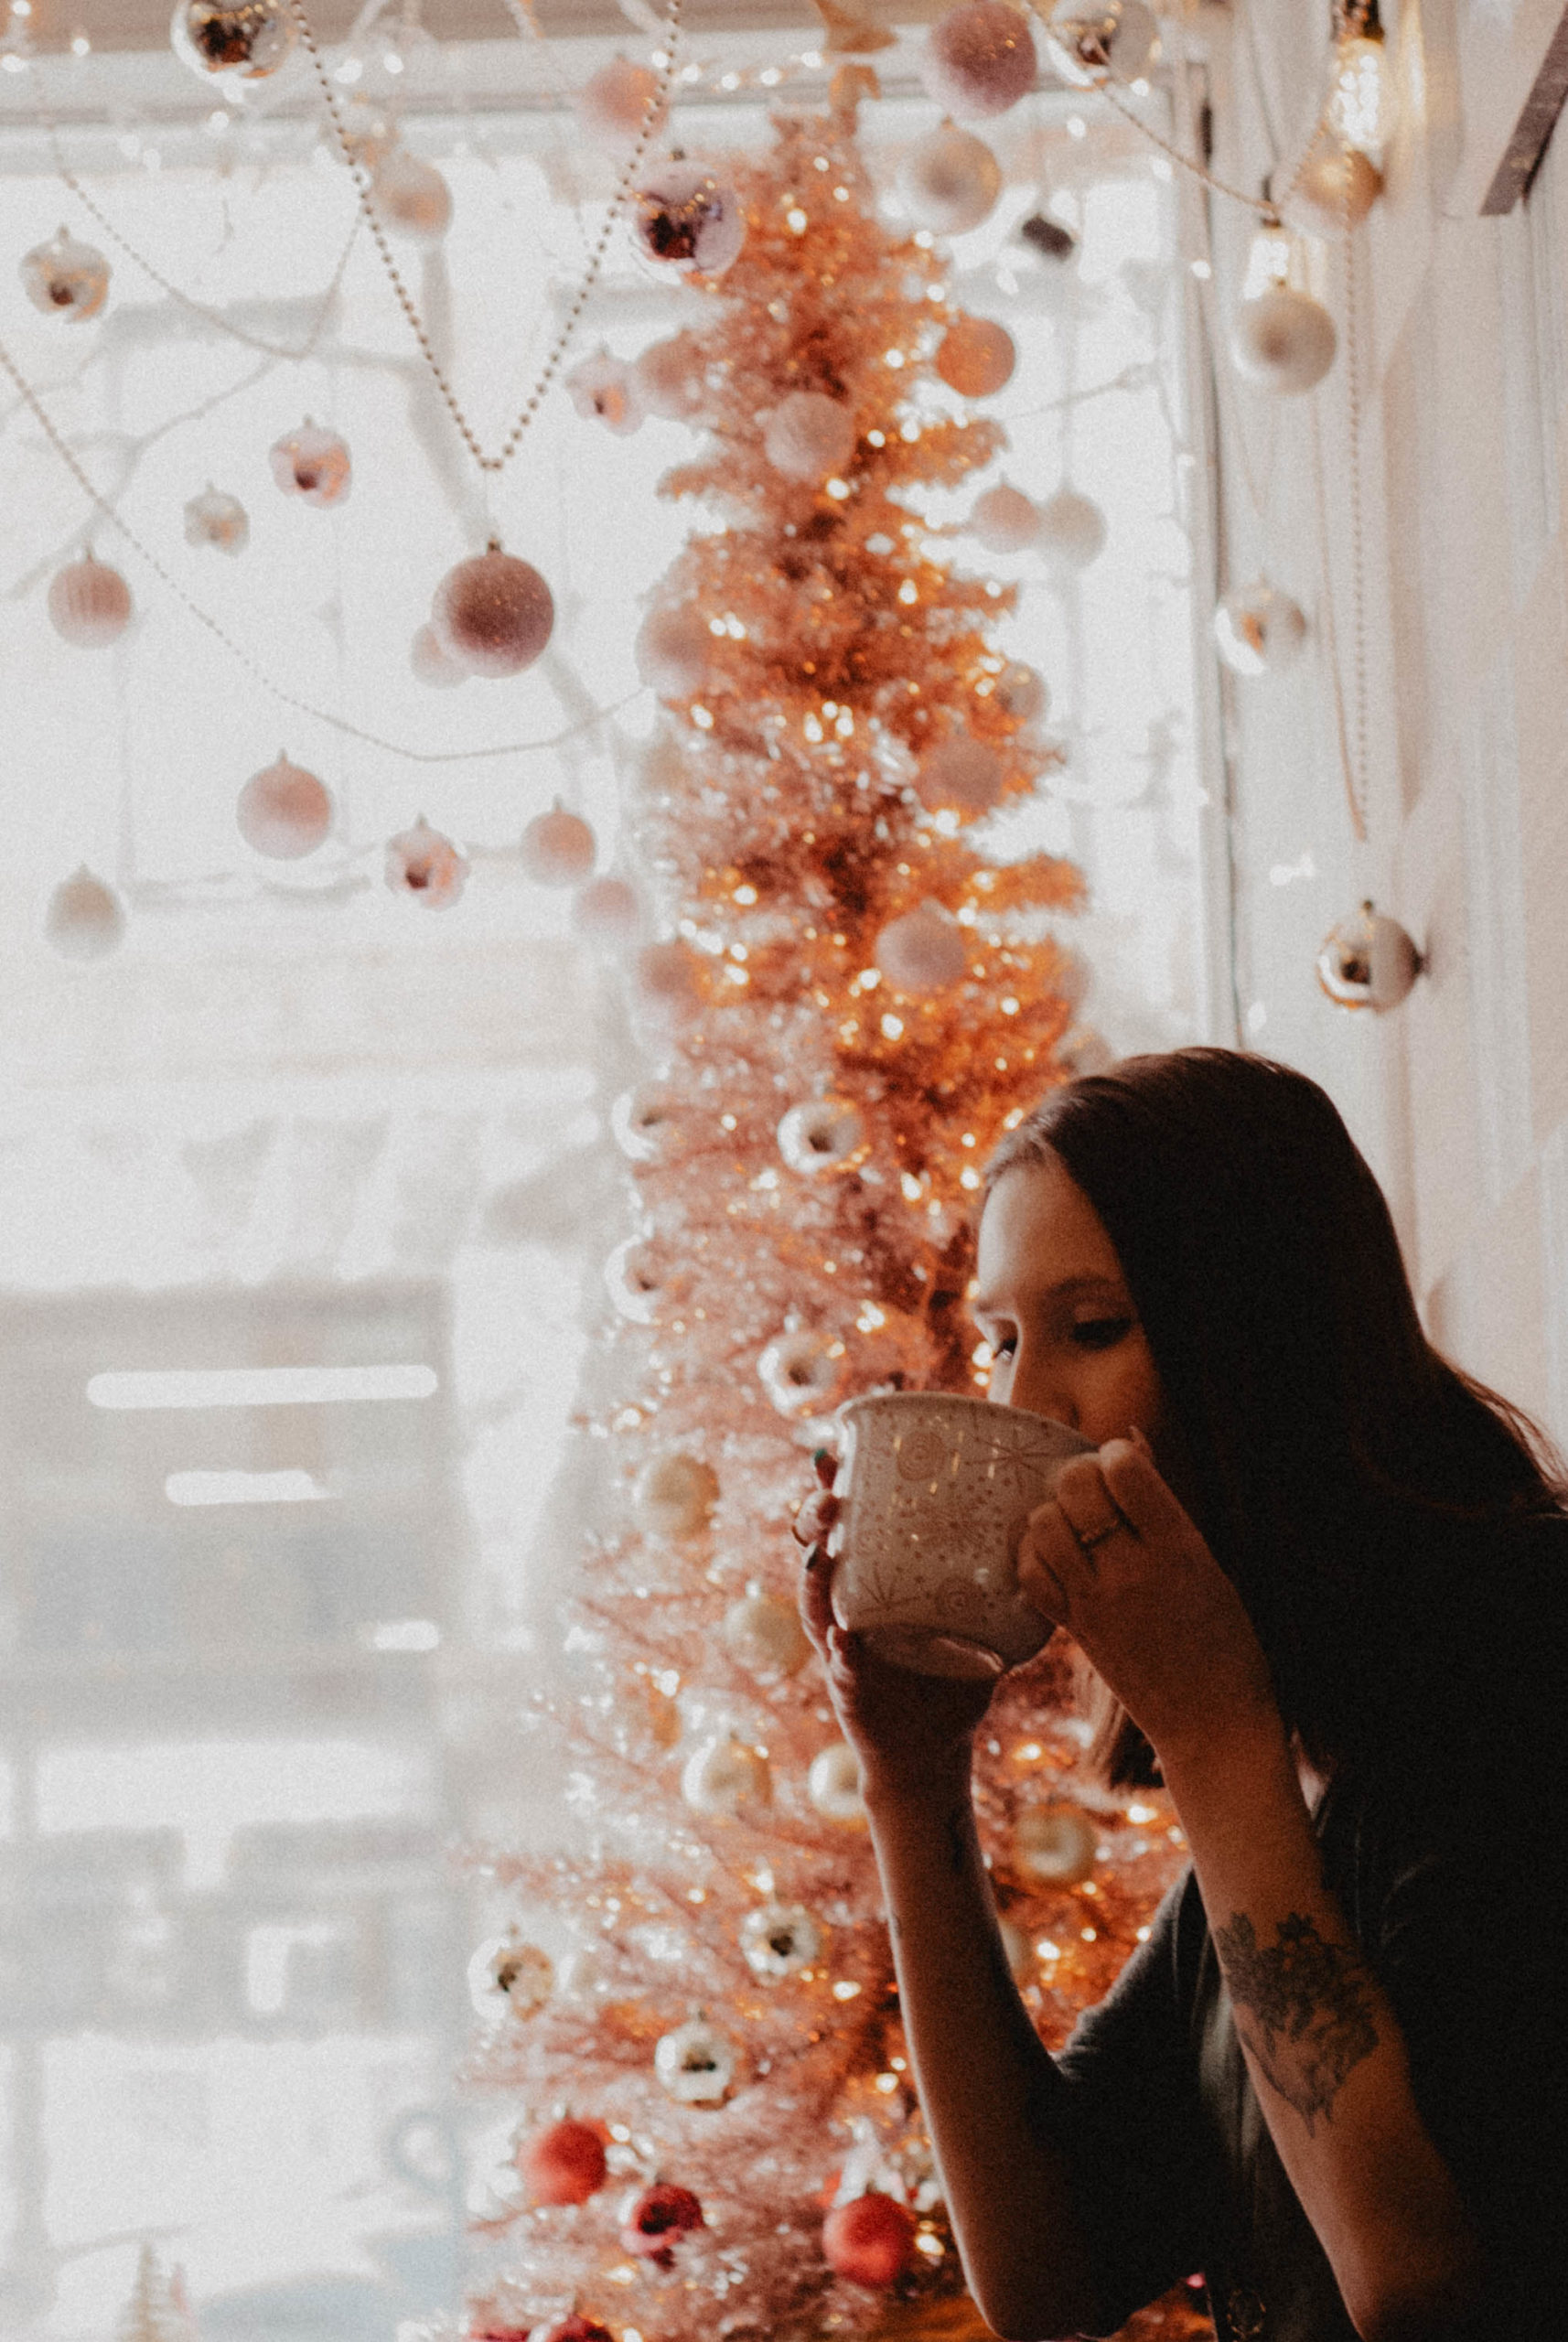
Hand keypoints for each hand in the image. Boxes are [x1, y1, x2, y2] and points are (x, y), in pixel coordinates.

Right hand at [794, 1452, 996, 1802]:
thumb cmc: (953, 1673)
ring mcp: (841, 1646)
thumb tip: (1055, 1530)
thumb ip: (1007, 1580)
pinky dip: (842, 1654)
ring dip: (814, 1577)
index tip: (836, 1449)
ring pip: (815, 1603)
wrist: (931, 1749)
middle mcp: (847, 1604)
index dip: (832, 1485)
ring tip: (822, 1553)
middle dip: (813, 1517)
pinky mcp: (849, 1689)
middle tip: (831, 1498)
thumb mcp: (981, 1619)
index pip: (847, 1520)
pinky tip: (846, 1639)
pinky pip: (841, 1668)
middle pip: (815, 1548)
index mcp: (873, 1578)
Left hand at [1016, 1428, 1278, 1764]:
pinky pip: (1031, 1574)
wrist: (1213, 1721)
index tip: (1122, 1466)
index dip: (1115, 1453)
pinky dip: (1035, 1556)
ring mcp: (1098, 1602)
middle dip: (1078, 1475)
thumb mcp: (1205, 1561)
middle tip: (1092, 1492)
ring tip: (1073, 1525)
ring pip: (1045, 1524)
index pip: (1125, 1469)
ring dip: (1053, 1513)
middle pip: (1075, 1487)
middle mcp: (1134, 1570)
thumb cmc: (1223, 1636)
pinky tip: (1056, 1558)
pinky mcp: (1075, 1629)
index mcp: (1180, 1547)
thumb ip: (1162, 1504)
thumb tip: (1130, 1439)